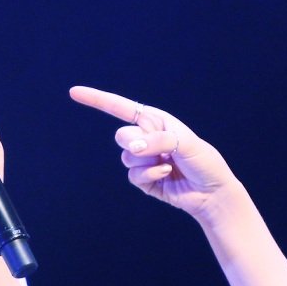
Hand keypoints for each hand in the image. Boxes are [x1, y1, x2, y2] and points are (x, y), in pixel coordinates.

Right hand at [68, 85, 235, 217]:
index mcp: (155, 121)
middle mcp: (146, 137)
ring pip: (126, 158)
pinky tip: (166, 176)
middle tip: (156, 150)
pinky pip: (133, 176)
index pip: (121, 108)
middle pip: (121, 136)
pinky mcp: (143, 180)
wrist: (212, 193)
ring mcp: (143, 159)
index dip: (97, 99)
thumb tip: (133, 147)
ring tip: (168, 165)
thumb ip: (159, 141)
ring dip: (147, 163)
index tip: (74, 92)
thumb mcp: (186, 144)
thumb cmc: (204, 162)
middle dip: (136, 144)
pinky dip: (150, 176)